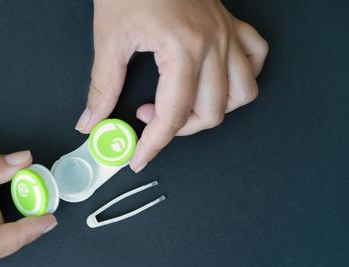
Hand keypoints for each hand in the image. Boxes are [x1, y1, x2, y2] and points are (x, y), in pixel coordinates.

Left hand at [76, 0, 267, 171]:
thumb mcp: (109, 38)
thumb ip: (102, 86)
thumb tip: (92, 121)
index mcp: (183, 48)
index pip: (172, 114)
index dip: (153, 145)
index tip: (138, 159)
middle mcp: (213, 44)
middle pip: (211, 112)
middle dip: (178, 130)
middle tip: (149, 121)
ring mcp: (227, 34)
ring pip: (242, 94)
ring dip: (214, 111)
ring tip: (184, 107)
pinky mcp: (231, 25)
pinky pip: (256, 58)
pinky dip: (242, 78)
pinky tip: (217, 82)